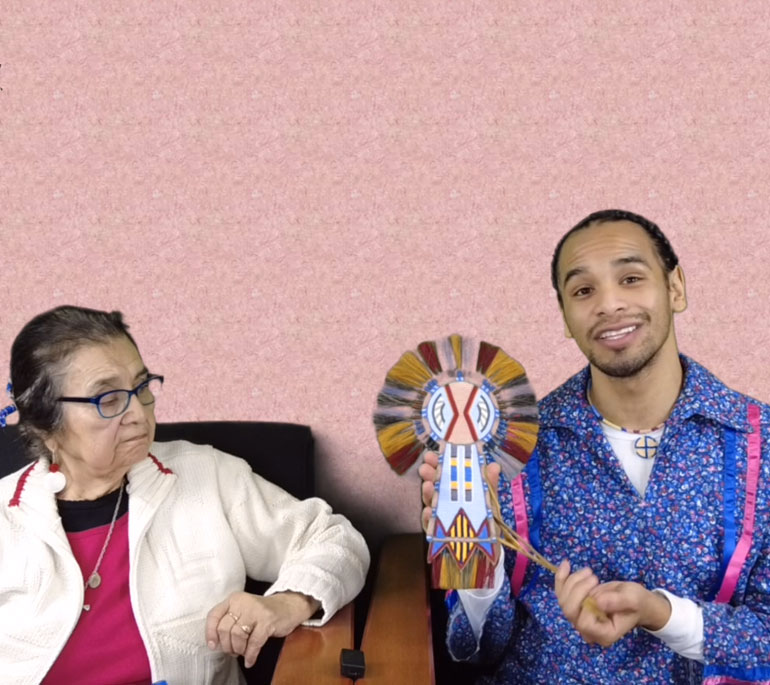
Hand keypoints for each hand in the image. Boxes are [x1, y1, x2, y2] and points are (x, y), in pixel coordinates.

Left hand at [206, 591, 320, 667]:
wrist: (289, 605)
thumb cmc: (263, 612)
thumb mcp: (243, 610)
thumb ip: (229, 621)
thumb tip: (215, 643)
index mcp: (234, 599)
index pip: (214, 615)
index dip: (210, 633)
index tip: (213, 645)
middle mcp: (243, 602)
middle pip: (225, 629)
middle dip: (227, 646)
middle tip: (233, 651)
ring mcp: (256, 611)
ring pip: (237, 636)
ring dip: (239, 650)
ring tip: (243, 653)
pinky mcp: (268, 621)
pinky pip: (254, 643)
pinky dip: (250, 655)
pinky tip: (250, 659)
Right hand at [418, 452, 500, 531]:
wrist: (486, 547)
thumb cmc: (485, 521)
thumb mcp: (489, 501)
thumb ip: (489, 485)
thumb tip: (494, 466)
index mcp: (455, 489)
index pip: (444, 472)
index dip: (437, 462)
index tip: (431, 454)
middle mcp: (445, 501)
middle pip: (434, 485)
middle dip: (429, 475)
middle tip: (425, 467)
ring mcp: (440, 516)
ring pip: (430, 502)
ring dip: (427, 493)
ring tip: (428, 485)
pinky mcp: (438, 534)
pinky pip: (430, 525)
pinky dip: (428, 518)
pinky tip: (429, 511)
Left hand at [554, 561, 670, 647]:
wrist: (635, 601)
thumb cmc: (637, 602)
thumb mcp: (633, 599)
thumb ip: (618, 602)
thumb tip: (597, 602)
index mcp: (604, 634)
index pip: (584, 623)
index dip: (587, 605)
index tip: (599, 590)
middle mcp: (588, 630)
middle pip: (570, 611)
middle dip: (578, 589)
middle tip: (594, 575)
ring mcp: (579, 619)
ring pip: (563, 600)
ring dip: (573, 581)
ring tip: (589, 571)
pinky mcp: (575, 606)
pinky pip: (561, 593)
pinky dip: (561, 577)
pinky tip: (566, 564)